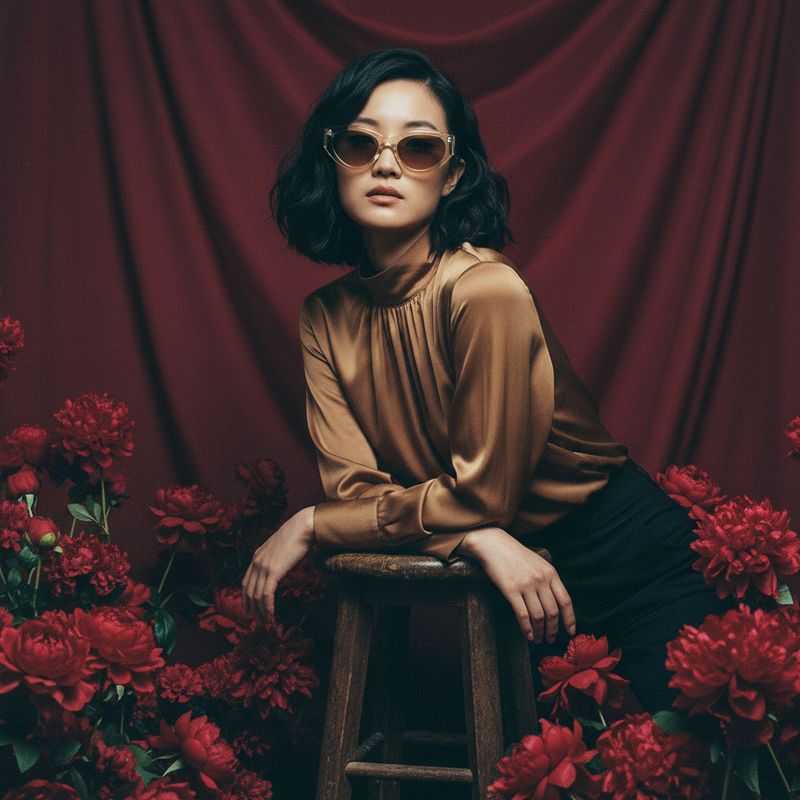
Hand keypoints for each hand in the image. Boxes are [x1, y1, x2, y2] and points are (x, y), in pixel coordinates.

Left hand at [242, 506, 315, 622]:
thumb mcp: (280, 549)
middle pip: (249, 591)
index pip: (246, 582)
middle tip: (259, 622)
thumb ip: (275, 560)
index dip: (246, 598)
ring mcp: (264, 566)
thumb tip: (278, 571)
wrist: (303, 527)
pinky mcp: (273, 571)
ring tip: (266, 622)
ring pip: (256, 595)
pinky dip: (267, 607)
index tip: (249, 610)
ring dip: (261, 611)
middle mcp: (257, 562)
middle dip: (252, 609)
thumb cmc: (296, 537)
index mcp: (257, 557)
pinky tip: (271, 615)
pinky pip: (266, 594)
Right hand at [457, 527, 574, 643]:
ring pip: (538, 616)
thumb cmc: (515, 555)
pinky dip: (527, 629)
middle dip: (553, 629)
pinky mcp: (510, 590)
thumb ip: (548, 580)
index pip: (565, 601)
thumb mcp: (538, 563)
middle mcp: (540, 579)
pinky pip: (522, 615)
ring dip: (540, 632)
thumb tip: (555, 605)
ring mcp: (526, 585)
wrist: (493, 544)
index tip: (570, 631)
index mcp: (550, 572)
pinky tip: (528, 635)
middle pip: (552, 612)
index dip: (570, 619)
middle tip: (550, 639)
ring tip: (539, 639)